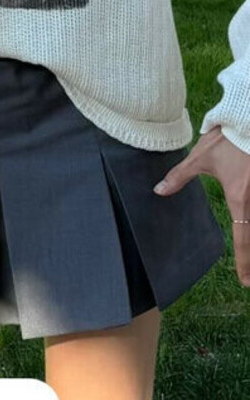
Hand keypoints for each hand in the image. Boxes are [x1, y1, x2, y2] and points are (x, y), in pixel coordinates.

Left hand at [154, 126, 249, 284]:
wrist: (246, 119)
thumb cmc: (225, 139)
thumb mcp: (200, 159)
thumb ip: (179, 177)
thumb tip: (158, 191)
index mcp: (239, 197)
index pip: (243, 237)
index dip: (244, 260)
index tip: (245, 280)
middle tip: (249, 279)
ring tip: (249, 264)